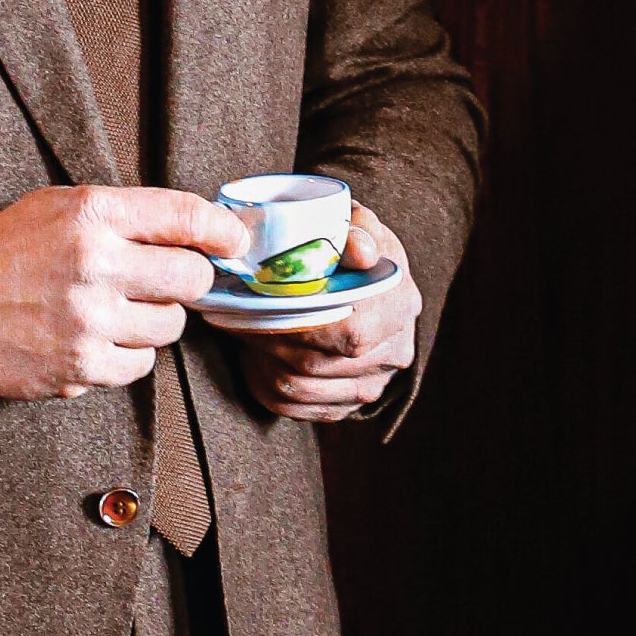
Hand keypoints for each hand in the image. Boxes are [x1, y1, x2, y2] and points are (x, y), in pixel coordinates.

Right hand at [0, 184, 248, 400]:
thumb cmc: (10, 250)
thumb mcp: (63, 206)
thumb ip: (127, 215)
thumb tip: (198, 232)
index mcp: (92, 214)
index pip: (185, 216)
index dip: (222, 230)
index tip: (234, 241)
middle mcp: (95, 264)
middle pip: (192, 279)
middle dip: (187, 281)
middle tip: (164, 282)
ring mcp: (88, 320)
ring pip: (170, 326)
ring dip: (155, 321)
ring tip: (118, 310)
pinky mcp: (80, 366)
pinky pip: (140, 365)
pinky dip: (128, 355)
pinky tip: (99, 339)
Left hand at [225, 204, 420, 422]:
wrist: (371, 282)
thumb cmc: (358, 249)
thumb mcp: (361, 226)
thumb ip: (357, 230)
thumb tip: (359, 249)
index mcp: (400, 306)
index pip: (348, 333)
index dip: (296, 323)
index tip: (257, 306)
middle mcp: (393, 353)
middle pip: (317, 365)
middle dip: (267, 342)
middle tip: (235, 320)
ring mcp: (372, 384)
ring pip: (301, 390)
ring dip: (261, 364)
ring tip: (243, 336)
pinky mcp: (349, 405)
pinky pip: (297, 409)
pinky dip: (266, 387)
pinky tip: (256, 360)